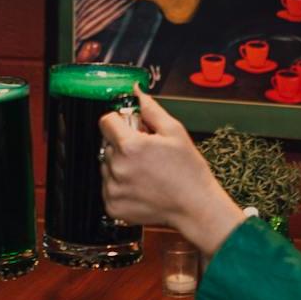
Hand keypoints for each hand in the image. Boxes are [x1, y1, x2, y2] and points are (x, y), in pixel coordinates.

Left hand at [99, 89, 244, 253]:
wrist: (195, 206)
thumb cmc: (188, 171)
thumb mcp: (174, 132)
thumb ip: (150, 110)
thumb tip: (137, 93)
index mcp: (130, 146)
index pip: (106, 122)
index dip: (119, 121)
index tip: (130, 128)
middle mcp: (117, 168)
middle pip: (107, 145)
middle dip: (123, 145)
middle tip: (146, 153)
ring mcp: (113, 190)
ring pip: (107, 167)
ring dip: (120, 166)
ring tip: (145, 172)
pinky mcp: (113, 206)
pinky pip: (108, 188)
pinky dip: (120, 187)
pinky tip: (141, 186)